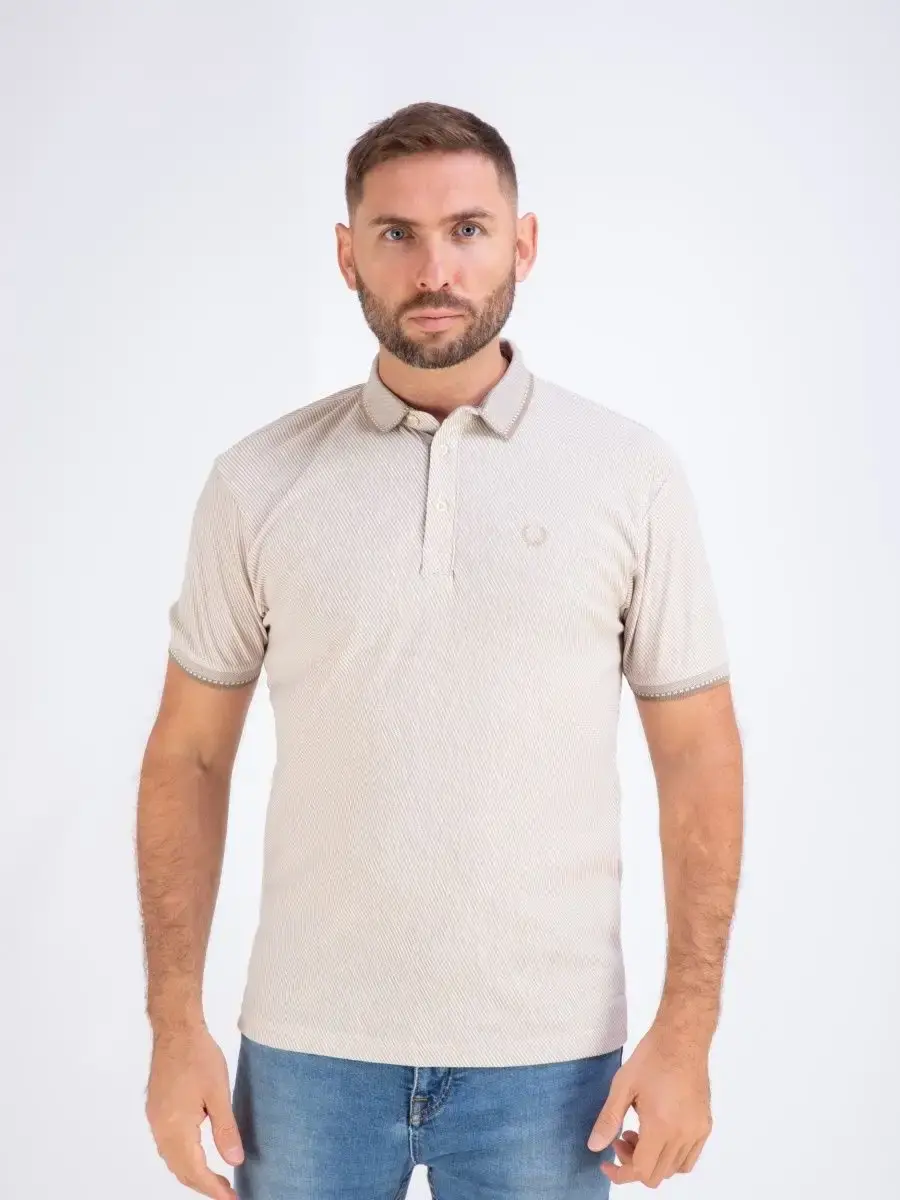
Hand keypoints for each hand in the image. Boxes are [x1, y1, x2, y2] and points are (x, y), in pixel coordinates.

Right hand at [145, 1024, 244, 1198]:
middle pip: (180, 1170)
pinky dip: (183, 1158)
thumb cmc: (198, 1055)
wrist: (176, 1029)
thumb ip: (225, 1130)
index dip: (213, 1189)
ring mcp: (155, 1119)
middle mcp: (160, 1128)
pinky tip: (197, 1155)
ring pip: (172, 1159)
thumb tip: (234, 1161)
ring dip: (192, 1173)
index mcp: (175, 1127)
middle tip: (228, 1194)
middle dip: (204, 1185)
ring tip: (216, 1180)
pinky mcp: (156, 1110)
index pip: (194, 1170)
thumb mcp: (219, 1092)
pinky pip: (167, 1146)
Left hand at [585, 1024, 712, 1186]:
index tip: (606, 1162)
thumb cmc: (651, 1057)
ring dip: (653, 1161)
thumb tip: (595, 1146)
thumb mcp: (622, 1085)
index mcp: (661, 1126)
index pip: (641, 1170)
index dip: (620, 1173)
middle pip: (656, 1174)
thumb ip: (608, 1119)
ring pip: (674, 1169)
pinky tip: (659, 1134)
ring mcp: (698, 1132)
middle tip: (620, 1138)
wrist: (682, 1038)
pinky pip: (689, 1157)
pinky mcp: (705, 1125)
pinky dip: (671, 1156)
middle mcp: (683, 1135)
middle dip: (633, 1165)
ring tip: (638, 1133)